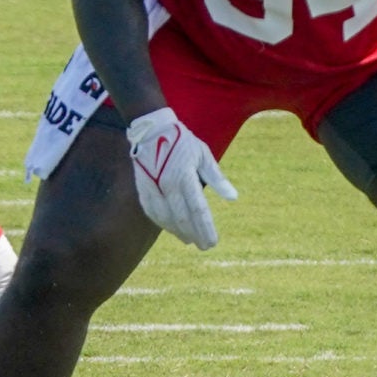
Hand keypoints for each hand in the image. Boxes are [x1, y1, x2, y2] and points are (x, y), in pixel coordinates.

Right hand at [124, 107, 238, 249]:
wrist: (151, 130)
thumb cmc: (182, 141)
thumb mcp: (204, 155)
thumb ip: (217, 178)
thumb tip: (233, 197)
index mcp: (185, 177)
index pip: (198, 210)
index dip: (205, 229)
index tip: (212, 242)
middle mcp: (168, 185)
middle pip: (182, 218)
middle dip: (194, 235)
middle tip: (204, 246)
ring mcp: (153, 187)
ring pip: (166, 218)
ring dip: (178, 232)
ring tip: (189, 240)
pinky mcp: (143, 187)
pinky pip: (152, 211)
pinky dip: (162, 223)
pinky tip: (170, 228)